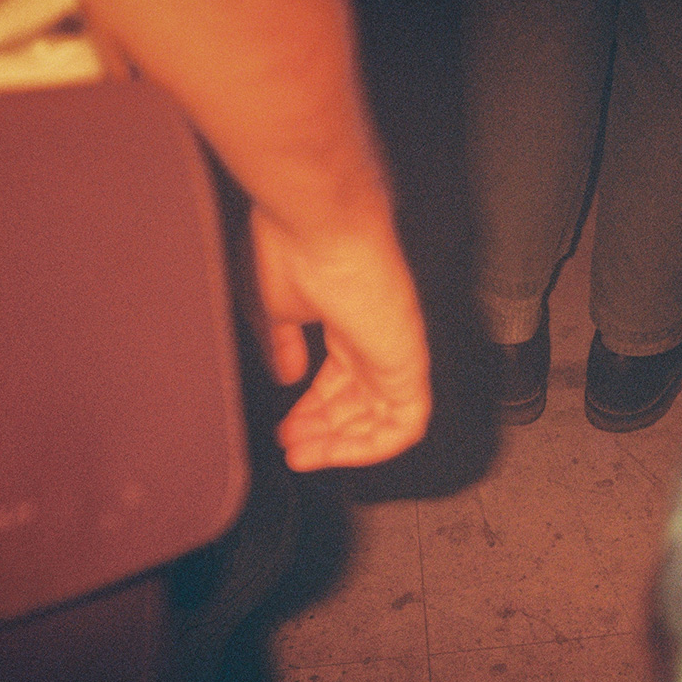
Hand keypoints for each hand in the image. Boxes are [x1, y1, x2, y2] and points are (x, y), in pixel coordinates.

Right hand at [251, 205, 431, 470]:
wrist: (316, 225)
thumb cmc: (292, 250)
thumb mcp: (273, 308)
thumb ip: (282, 346)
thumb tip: (286, 374)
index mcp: (348, 322)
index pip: (339, 380)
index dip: (312, 409)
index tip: (285, 428)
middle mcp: (374, 337)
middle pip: (358, 401)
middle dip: (324, 431)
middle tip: (292, 447)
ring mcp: (394, 350)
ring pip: (382, 418)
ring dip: (343, 444)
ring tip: (305, 456)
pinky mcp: (408, 362)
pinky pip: (406, 423)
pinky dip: (374, 446)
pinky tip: (338, 453)